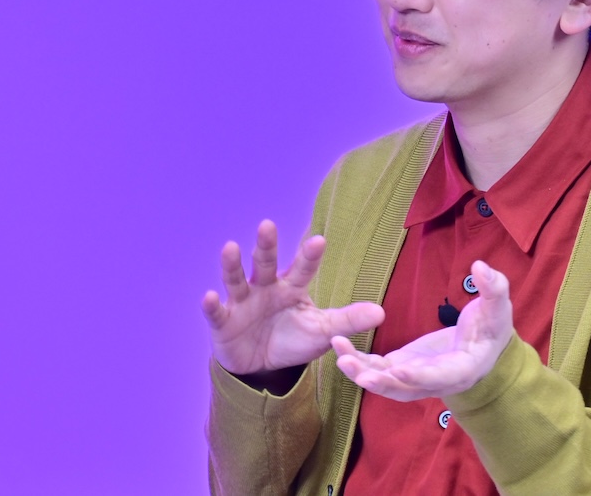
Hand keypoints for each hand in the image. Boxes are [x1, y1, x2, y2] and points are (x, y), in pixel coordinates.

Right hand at [201, 219, 384, 375]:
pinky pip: (216, 312)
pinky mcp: (224, 321)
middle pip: (265, 263)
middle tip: (267, 225)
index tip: (319, 240)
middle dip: (265, 245)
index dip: (309, 256)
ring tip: (230, 247)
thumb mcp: (322, 331)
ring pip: (236, 279)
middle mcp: (265, 288)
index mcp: (291, 288)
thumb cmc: (293, 339)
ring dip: (232, 264)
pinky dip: (211, 305)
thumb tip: (382, 313)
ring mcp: (242, 303)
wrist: (261, 365)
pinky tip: (208, 296)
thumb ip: (348, 320)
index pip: (302, 269)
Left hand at [331, 260, 512, 400]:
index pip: (441, 376)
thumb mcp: (498, 305)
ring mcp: (418, 378)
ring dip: (364, 375)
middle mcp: (437, 380)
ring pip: (389, 383)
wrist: (484, 345)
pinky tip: (341, 350)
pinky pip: (380, 370)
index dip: (421, 376)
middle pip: (408, 388)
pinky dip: (361, 364)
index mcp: (463, 368)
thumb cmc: (493, 325)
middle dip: (383, 382)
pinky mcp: (404, 368)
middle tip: (358, 373)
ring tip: (341, 359)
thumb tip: (480, 267)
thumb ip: (493, 288)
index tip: (399, 370)